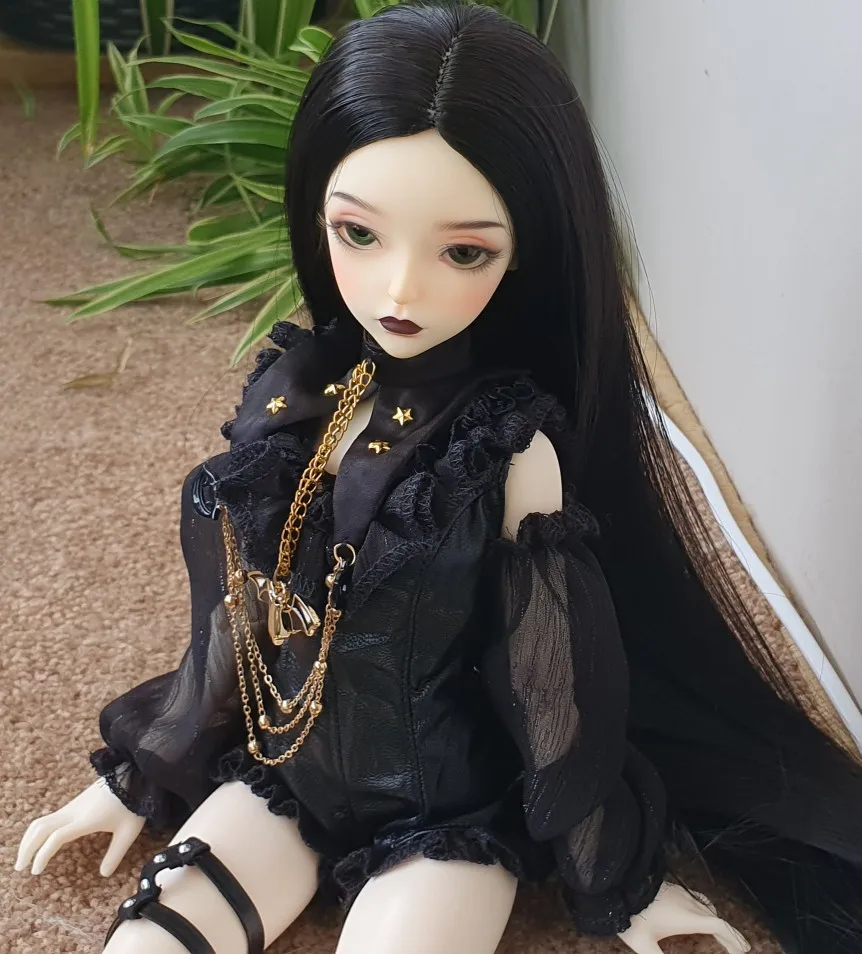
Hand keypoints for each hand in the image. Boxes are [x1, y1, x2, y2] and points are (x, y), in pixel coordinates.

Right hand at [15, 778, 144, 876]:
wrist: (135, 775)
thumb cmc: (134, 803)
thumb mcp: (129, 831)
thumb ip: (116, 853)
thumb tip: (104, 874)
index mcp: (85, 820)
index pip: (56, 838)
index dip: (43, 855)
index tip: (35, 871)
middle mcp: (74, 812)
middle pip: (40, 828)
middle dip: (27, 847)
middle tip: (20, 868)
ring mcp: (73, 806)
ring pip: (41, 821)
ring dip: (30, 838)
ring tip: (25, 858)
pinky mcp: (75, 803)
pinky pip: (49, 818)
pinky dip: (38, 831)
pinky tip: (40, 843)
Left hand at [618, 882, 749, 953]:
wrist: (616, 884)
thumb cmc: (630, 917)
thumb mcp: (645, 947)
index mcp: (686, 917)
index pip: (719, 926)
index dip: (734, 939)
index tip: (742, 951)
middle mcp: (687, 902)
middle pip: (716, 918)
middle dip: (730, 934)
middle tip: (739, 948)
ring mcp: (679, 893)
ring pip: (707, 907)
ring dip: (718, 921)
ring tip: (723, 934)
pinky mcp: (671, 887)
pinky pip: (697, 899)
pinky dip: (706, 910)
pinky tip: (700, 915)